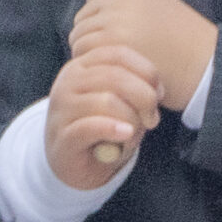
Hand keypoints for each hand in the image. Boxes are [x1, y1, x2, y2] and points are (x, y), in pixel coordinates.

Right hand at [46, 45, 161, 188]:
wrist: (76, 166)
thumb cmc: (104, 128)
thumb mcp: (122, 101)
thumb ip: (137, 87)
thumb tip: (156, 90)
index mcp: (83, 65)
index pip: (119, 54)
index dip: (147, 71)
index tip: (159, 93)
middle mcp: (68, 81)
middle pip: (115, 77)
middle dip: (144, 97)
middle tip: (152, 119)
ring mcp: (62, 108)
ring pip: (107, 102)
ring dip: (131, 119)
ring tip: (133, 133)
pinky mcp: (63, 136)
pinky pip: (91, 127)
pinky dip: (113, 130)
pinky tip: (125, 134)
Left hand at [69, 0, 218, 113]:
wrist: (204, 64)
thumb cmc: (182, 42)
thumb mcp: (158, 5)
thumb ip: (127, 2)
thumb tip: (92, 10)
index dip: (101, 21)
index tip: (117, 38)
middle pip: (83, 17)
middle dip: (93, 37)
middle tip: (115, 57)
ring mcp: (117, 18)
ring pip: (79, 36)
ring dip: (91, 53)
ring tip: (116, 66)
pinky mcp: (113, 42)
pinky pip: (82, 53)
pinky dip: (92, 66)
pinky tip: (113, 72)